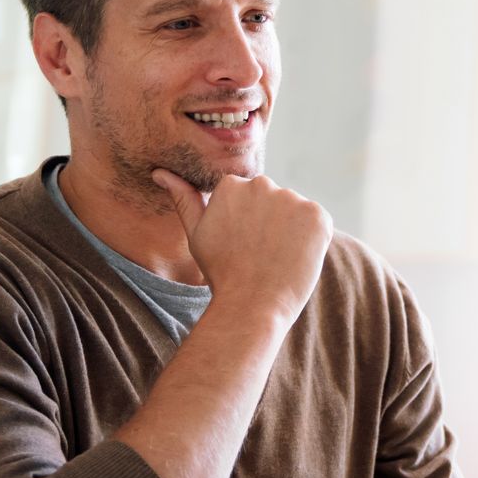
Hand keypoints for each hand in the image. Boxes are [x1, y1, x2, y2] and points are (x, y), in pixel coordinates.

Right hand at [152, 169, 332, 325]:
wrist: (251, 305)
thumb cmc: (221, 272)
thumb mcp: (197, 233)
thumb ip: (184, 199)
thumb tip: (160, 172)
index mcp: (232, 184)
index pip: (248, 197)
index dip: (248, 225)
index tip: (242, 246)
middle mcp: (262, 183)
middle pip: (272, 200)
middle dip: (270, 222)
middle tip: (260, 254)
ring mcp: (292, 198)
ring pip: (295, 211)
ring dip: (291, 230)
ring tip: (277, 258)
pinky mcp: (318, 215)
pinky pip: (317, 223)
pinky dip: (312, 240)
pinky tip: (296, 258)